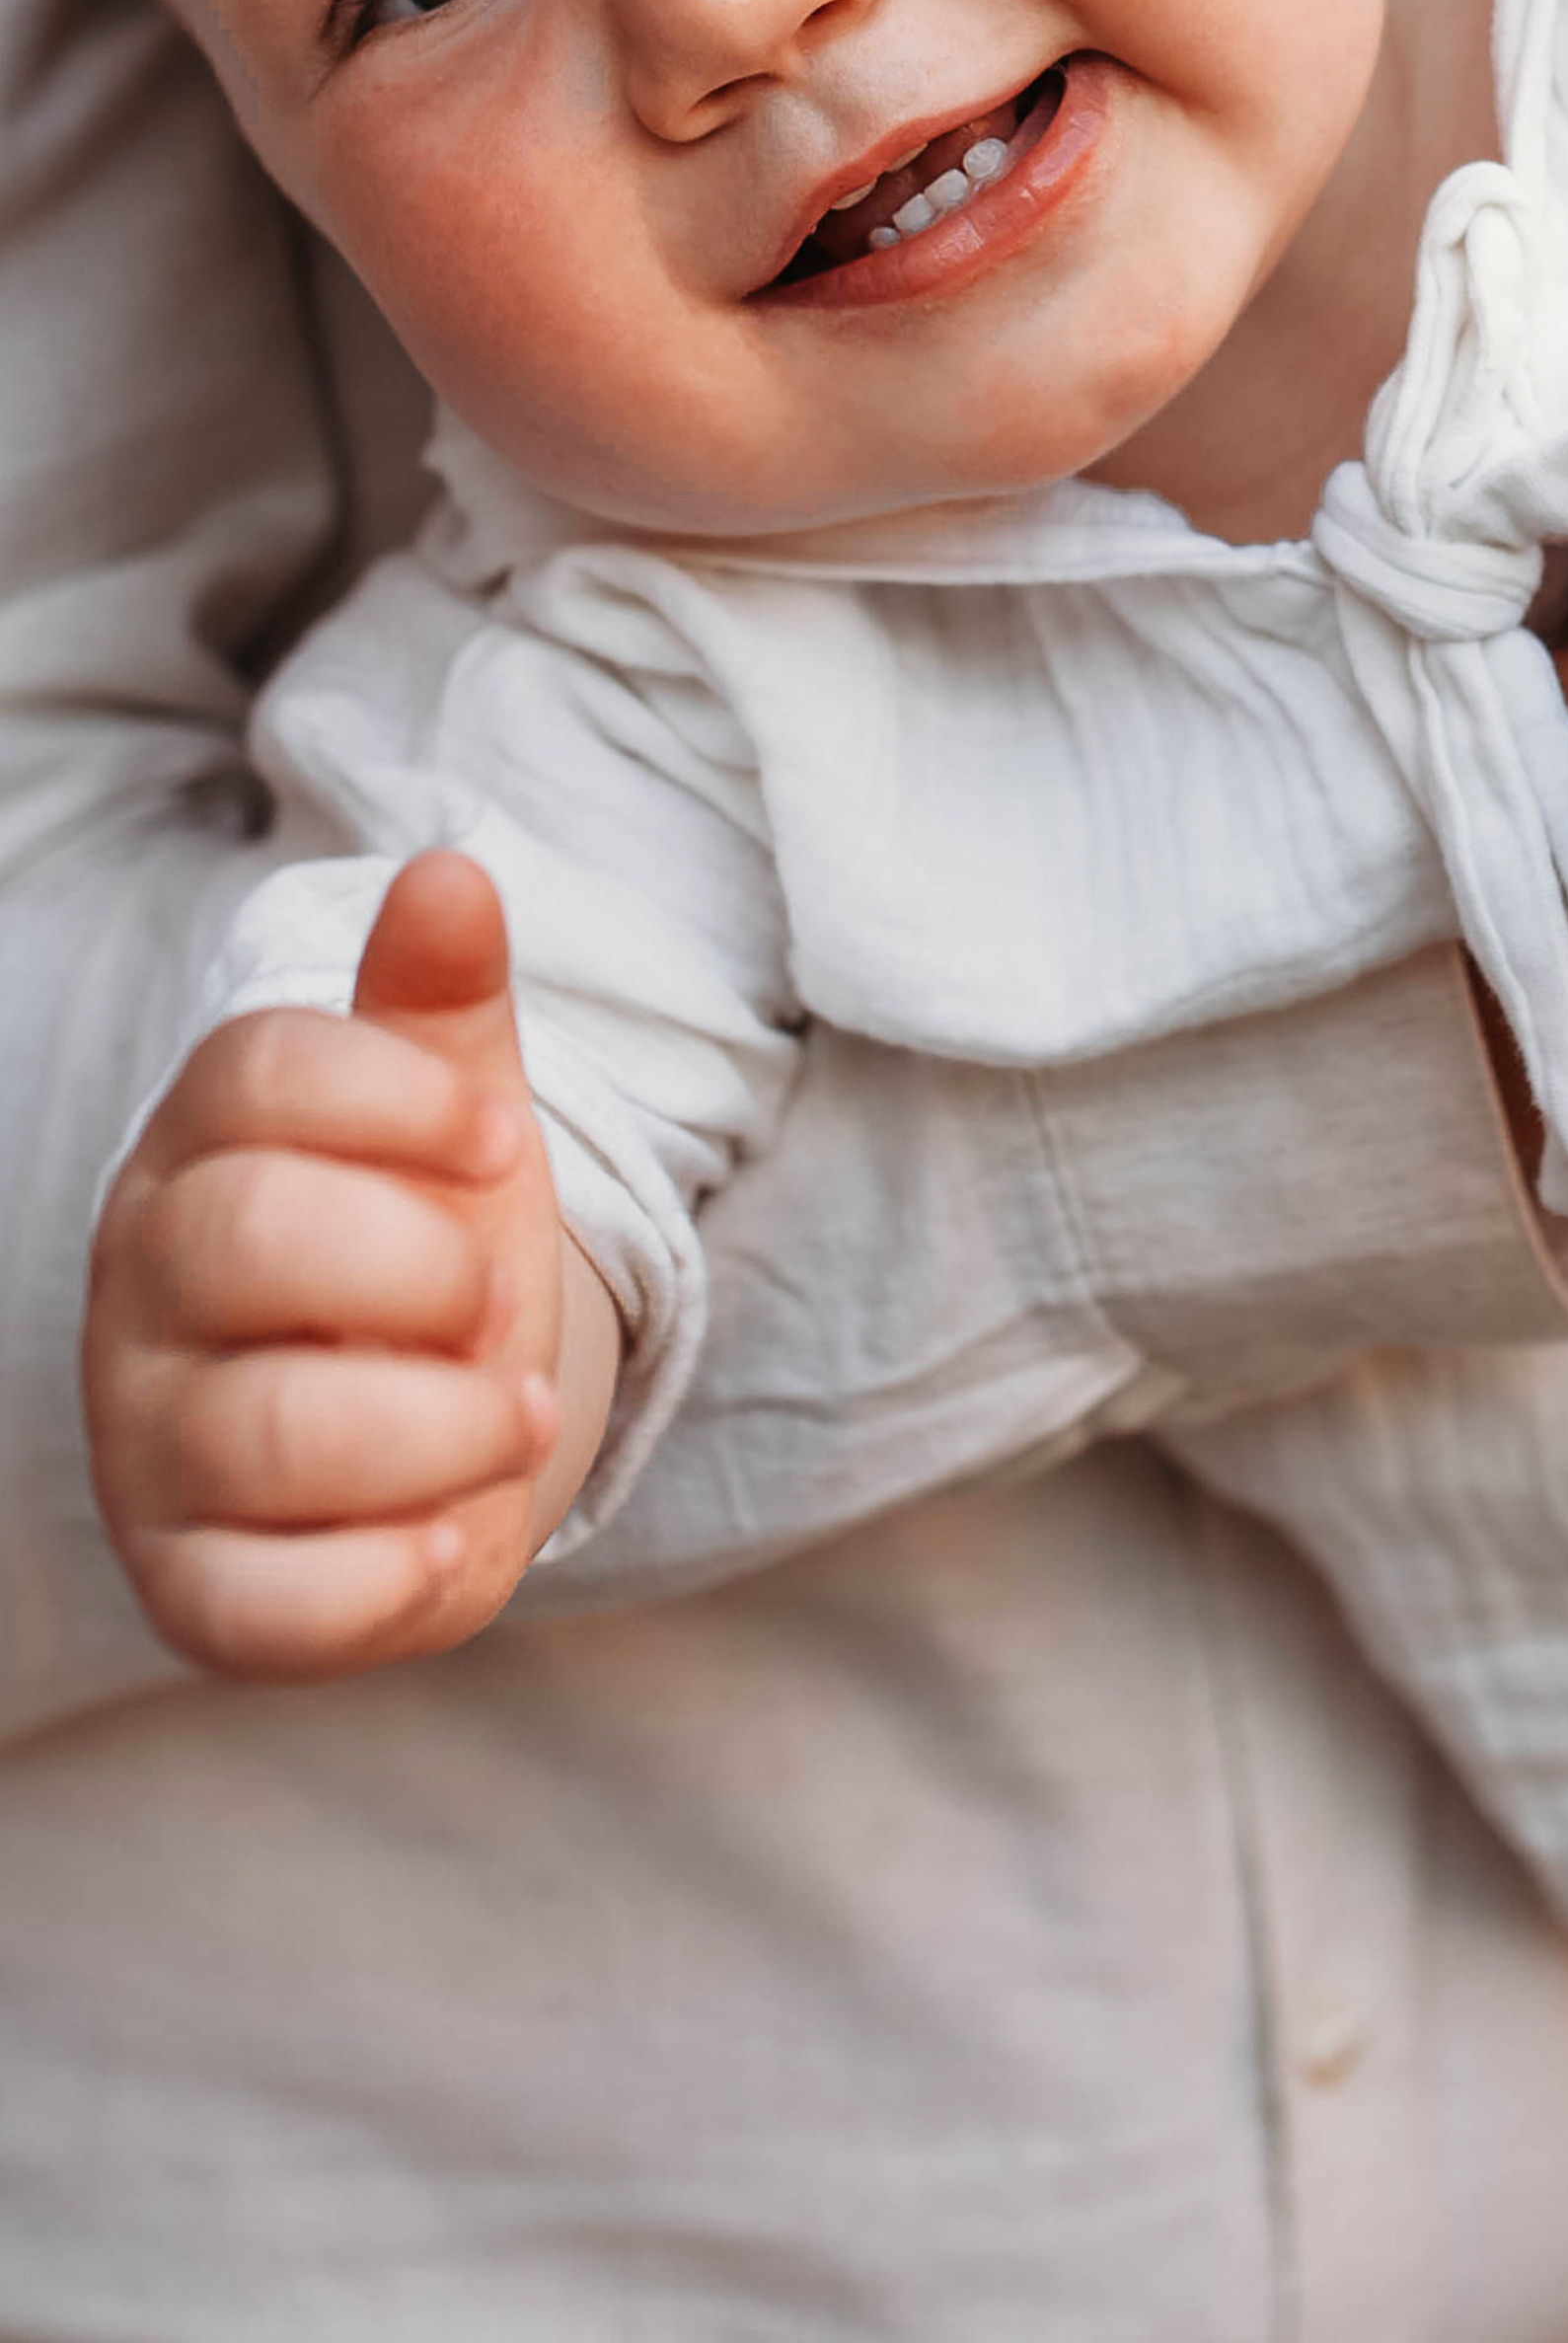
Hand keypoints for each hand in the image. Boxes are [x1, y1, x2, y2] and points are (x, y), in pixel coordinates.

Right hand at [84, 851, 574, 1678]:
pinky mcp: (196, 1592)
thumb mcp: (447, 1118)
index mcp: (200, 1149)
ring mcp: (152, 1446)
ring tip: (513, 1414)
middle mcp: (147, 1291)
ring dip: (441, 1423)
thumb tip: (452, 869)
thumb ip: (441, 1005)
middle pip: (252, 1235)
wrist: (425, 1424)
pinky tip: (454, 1536)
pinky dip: (383, 1583)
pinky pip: (262, 1607)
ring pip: (271, 1428)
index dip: (403, 1098)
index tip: (498, 1138)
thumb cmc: (418, 1248)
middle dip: (425, 1267)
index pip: (256, 1071)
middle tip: (495, 1302)